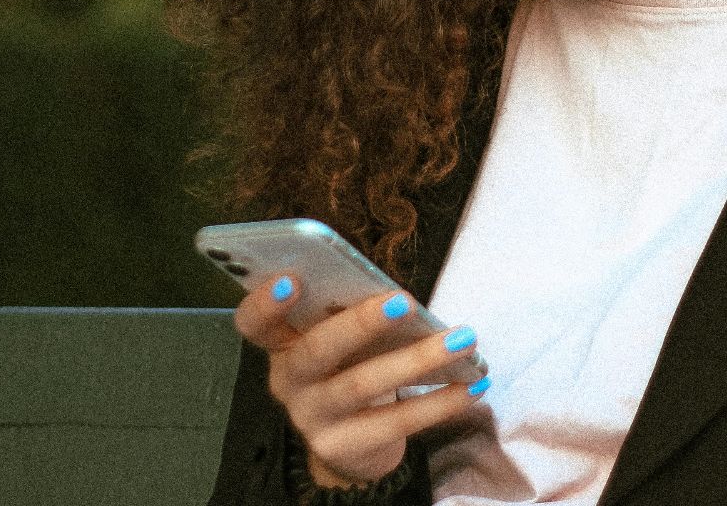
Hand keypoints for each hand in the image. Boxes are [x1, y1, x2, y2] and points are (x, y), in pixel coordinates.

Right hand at [234, 277, 489, 489]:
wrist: (354, 442)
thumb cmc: (352, 366)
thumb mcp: (343, 339)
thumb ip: (350, 314)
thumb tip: (395, 296)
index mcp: (281, 342)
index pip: (254, 323)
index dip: (265, 302)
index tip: (291, 280)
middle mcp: (288, 380)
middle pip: (317, 350)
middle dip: (361, 323)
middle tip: (404, 301)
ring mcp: (311, 417)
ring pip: (363, 384)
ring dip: (418, 358)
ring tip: (463, 339)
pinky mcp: (342, 447)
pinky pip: (395, 422)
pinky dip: (439, 402)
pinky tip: (472, 384)